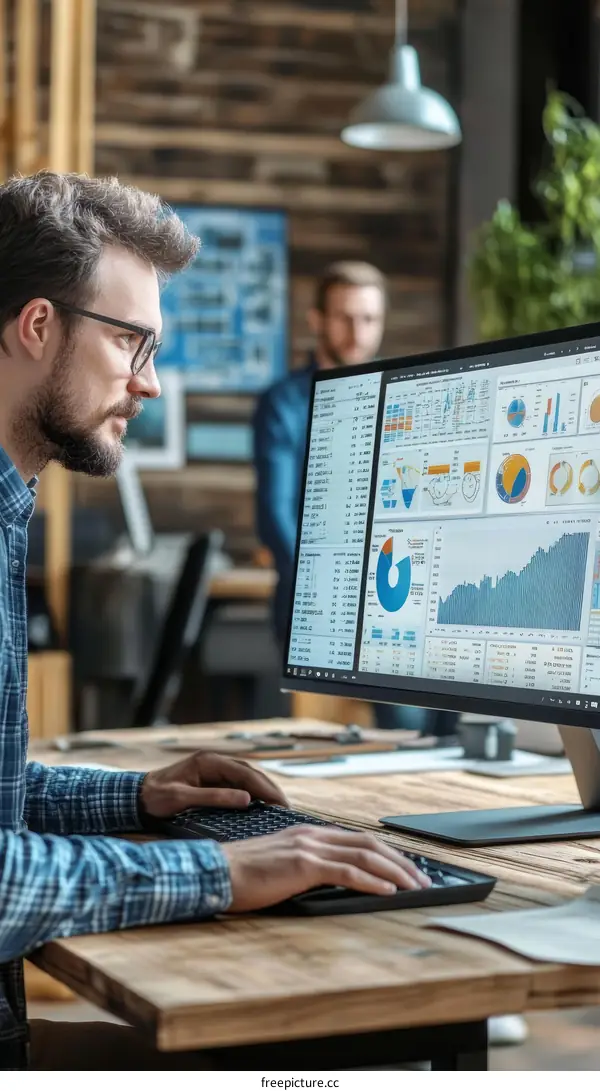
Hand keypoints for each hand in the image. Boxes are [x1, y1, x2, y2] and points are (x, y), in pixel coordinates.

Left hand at [139, 752, 288, 817]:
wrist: (136, 796)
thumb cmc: (155, 797)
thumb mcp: (183, 798)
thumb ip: (214, 797)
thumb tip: (246, 799)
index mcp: (208, 762)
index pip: (245, 772)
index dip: (265, 788)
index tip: (279, 802)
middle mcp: (213, 761)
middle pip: (250, 772)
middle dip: (269, 788)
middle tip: (285, 806)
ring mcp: (212, 769)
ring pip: (246, 777)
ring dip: (263, 790)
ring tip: (278, 806)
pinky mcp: (211, 779)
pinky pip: (237, 784)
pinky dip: (252, 792)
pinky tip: (260, 804)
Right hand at [222, 826, 431, 911]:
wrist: (215, 872)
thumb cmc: (241, 875)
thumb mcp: (279, 865)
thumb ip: (304, 867)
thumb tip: (330, 880)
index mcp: (307, 834)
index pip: (357, 839)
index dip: (385, 852)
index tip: (405, 867)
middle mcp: (311, 835)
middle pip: (368, 843)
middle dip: (399, 860)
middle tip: (421, 878)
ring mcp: (308, 848)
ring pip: (364, 855)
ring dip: (395, 872)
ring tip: (414, 886)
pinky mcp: (303, 865)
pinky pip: (348, 872)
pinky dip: (372, 881)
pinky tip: (388, 891)